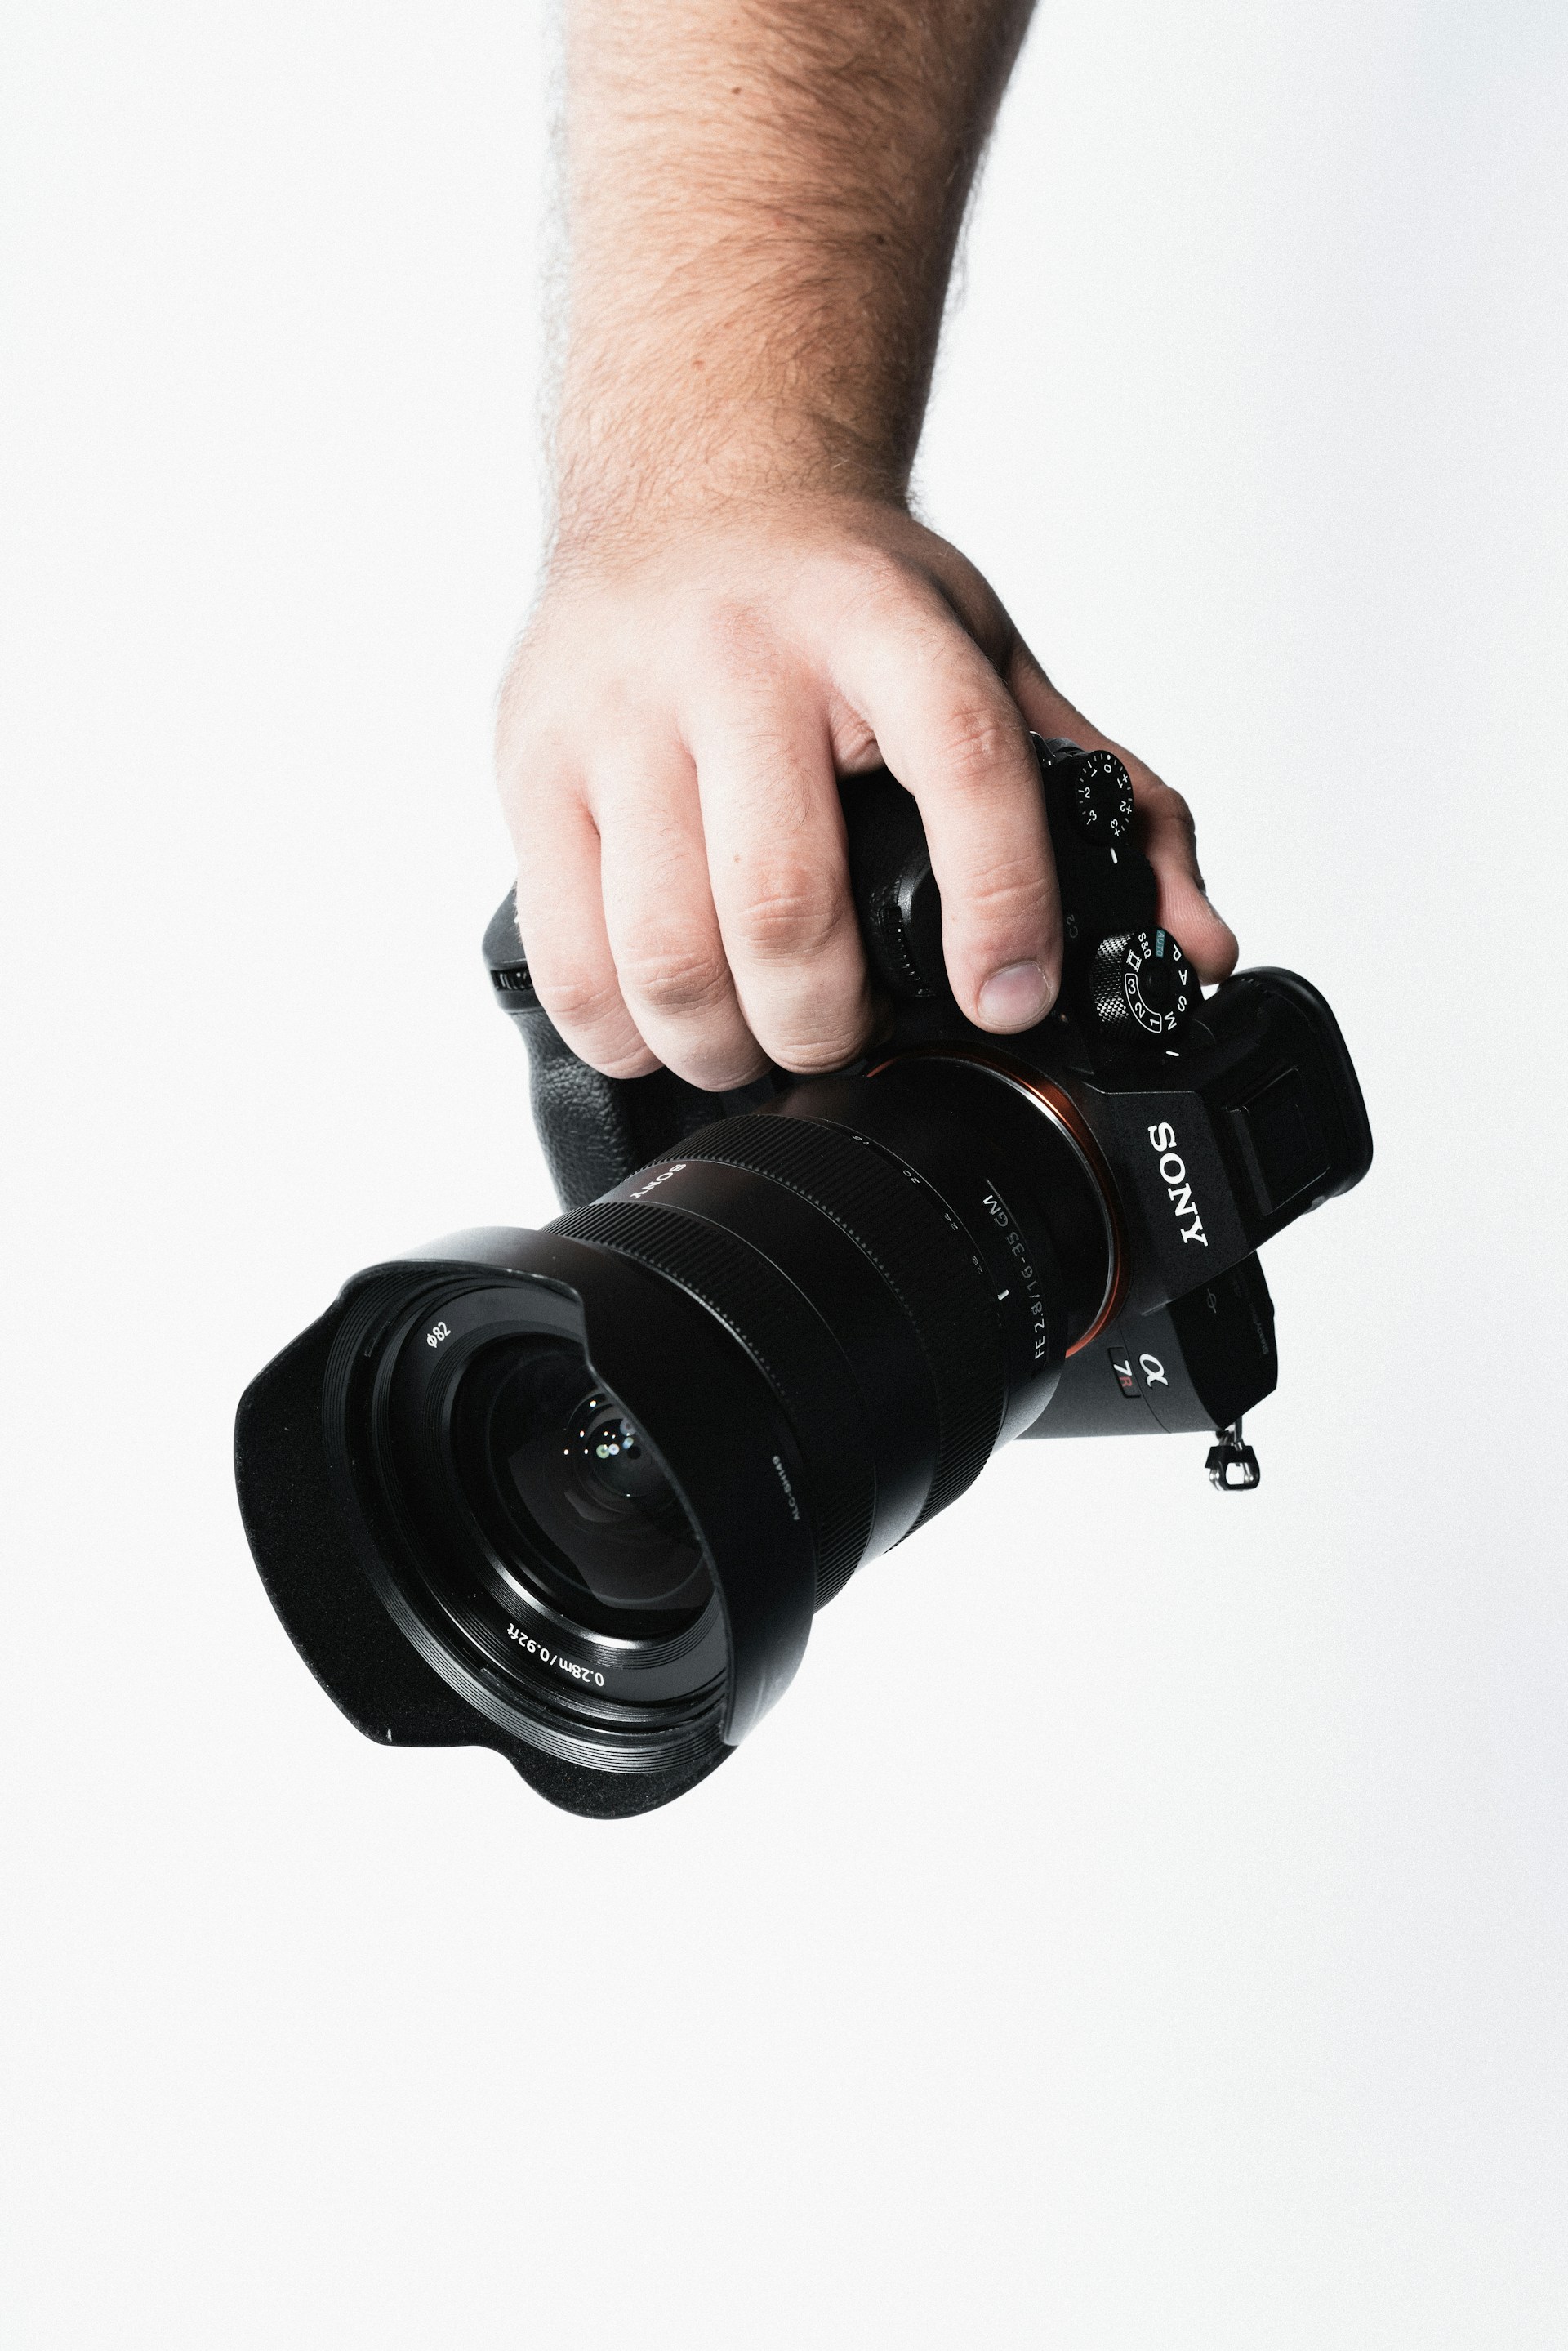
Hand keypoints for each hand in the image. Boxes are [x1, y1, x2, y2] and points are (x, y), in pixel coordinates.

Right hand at [496, 495, 1237, 1085]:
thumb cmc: (841, 596)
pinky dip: (624, 1034)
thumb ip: (1108, 799)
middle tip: (846, 1038)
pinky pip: (570, 956)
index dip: (998, 905)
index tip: (1008, 999)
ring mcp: (619, 712)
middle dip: (829, 1026)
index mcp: (882, 625)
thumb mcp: (989, 661)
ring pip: (668, 950)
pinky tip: (667, 1023)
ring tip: (757, 1043)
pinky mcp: (531, 763)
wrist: (689, 480)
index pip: (960, 763)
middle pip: (787, 904)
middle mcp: (740, 657)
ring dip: (726, 1045)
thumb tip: (1194, 945)